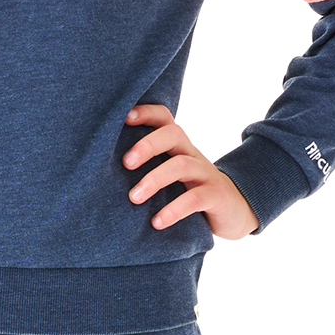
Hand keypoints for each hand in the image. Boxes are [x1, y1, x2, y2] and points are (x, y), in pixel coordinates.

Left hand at [122, 104, 258, 239]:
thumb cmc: (190, 188)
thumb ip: (148, 165)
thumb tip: (100, 166)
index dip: (146, 112)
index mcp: (178, 145)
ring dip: (154, 180)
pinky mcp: (216, 196)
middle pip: (173, 134)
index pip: (164, 117)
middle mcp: (192, 153)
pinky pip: (195, 198)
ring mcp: (206, 173)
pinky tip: (156, 222)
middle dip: (147, 145)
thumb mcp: (171, 172)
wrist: (235, 210)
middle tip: (125, 163)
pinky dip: (173, 210)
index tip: (123, 118)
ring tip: (134, 198)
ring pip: (181, 165)